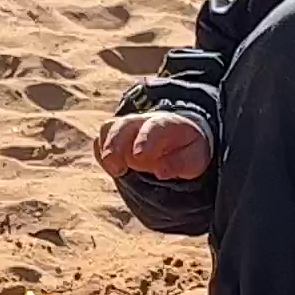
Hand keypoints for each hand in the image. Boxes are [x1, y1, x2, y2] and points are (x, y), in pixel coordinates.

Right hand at [95, 110, 211, 182]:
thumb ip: (180, 163)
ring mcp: (128, 127)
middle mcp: (143, 122)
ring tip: (113, 169)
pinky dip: (100, 151)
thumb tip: (160, 172)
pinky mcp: (116, 136)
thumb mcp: (194, 159)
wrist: (180, 136)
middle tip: (117, 169)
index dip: (144, 140)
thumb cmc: (188, 149)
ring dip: (106, 147)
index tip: (138, 156)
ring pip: (110, 128)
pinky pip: (102, 137)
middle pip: (124, 125)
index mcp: (167, 124)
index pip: (153, 127)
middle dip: (116, 144)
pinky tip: (108, 167)